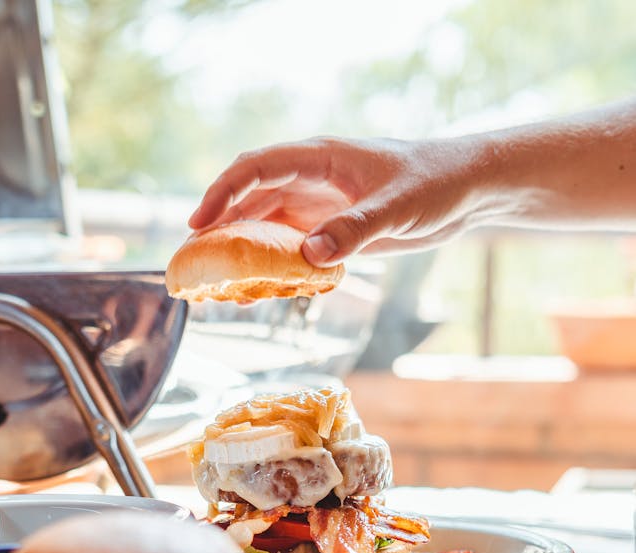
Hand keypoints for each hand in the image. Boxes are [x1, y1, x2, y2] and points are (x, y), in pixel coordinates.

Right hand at [188, 135, 484, 265]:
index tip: (198, 222)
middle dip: (217, 227)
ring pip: (264, 225)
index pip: (257, 168)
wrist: (465, 189)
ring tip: (211, 282)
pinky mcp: (330, 229)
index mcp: (320, 158)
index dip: (223, 192)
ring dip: (238, 251)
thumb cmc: (434, 184)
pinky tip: (255, 291)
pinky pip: (287, 247)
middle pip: (249, 199)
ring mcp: (318, 205)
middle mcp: (311, 180)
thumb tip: (310, 255)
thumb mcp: (397, 208)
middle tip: (189, 263)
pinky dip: (268, 267)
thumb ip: (355, 230)